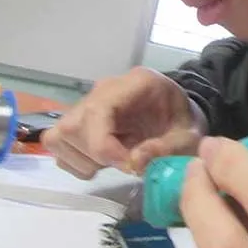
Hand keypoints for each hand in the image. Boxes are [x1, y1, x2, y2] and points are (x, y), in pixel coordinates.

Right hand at [42, 66, 203, 178]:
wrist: (178, 115)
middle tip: (127, 163)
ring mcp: (87, 104)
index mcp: (134, 83)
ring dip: (83, 160)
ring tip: (116, 161)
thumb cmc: (183, 122)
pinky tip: (104, 162)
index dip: (103, 144)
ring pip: (59, 136)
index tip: (128, 164)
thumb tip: (134, 162)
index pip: (97, 110)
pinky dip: (77, 162)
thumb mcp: (189, 136)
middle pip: (72, 125)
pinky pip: (59, 145)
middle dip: (96, 154)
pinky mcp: (78, 122)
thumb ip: (167, 148)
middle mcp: (104, 89)